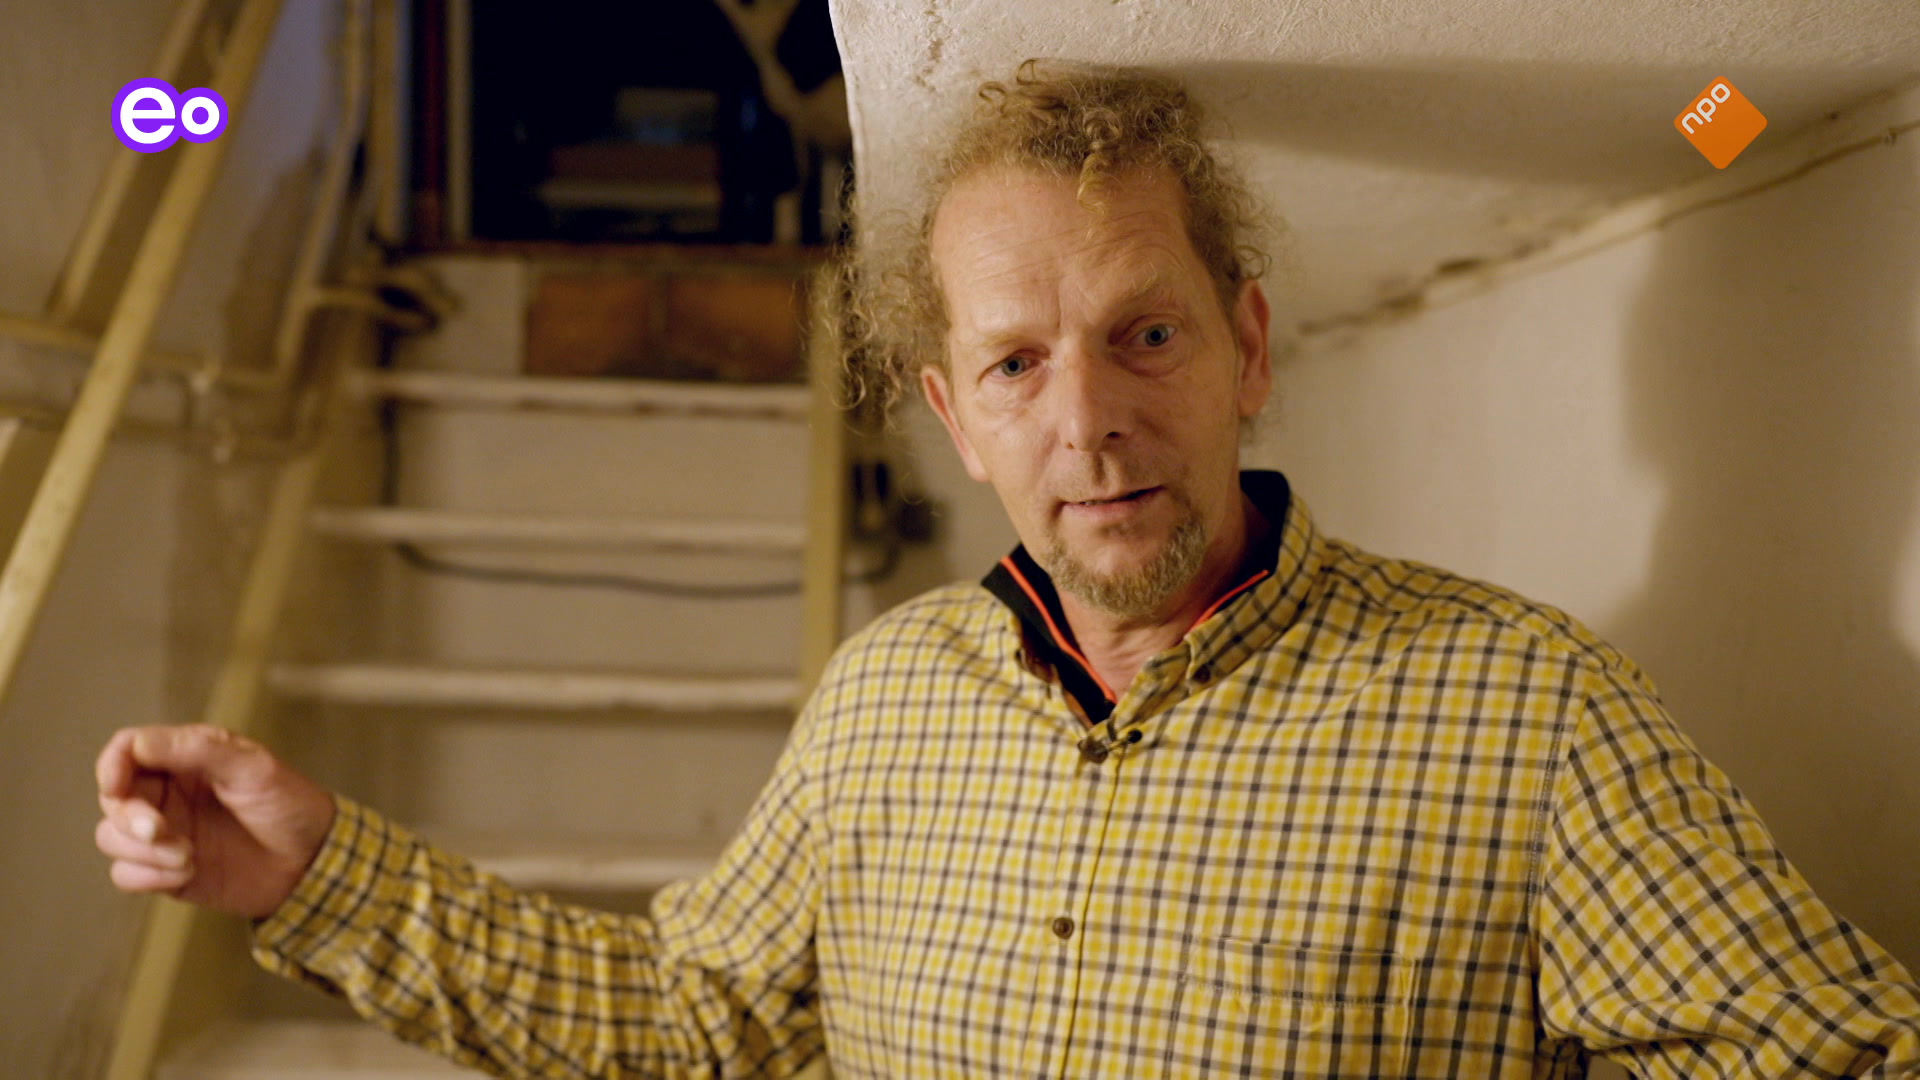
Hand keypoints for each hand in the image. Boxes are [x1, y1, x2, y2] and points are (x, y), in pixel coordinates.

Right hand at [94, 724, 336, 919]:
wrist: (313, 863)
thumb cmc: (290, 805)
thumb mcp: (254, 767)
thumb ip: (200, 748)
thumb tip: (139, 744)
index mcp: (186, 760)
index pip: (127, 750)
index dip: (111, 765)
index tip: (115, 785)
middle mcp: (170, 794)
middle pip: (113, 798)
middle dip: (129, 816)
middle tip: (160, 830)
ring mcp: (166, 834)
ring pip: (112, 837)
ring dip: (141, 850)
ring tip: (187, 856)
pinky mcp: (166, 872)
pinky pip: (126, 875)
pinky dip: (147, 876)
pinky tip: (186, 873)